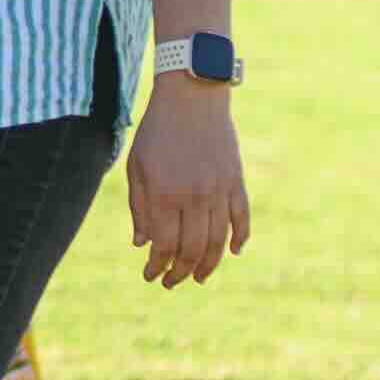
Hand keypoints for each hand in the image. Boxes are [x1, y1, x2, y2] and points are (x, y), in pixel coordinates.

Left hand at [124, 74, 250, 290]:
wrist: (192, 96)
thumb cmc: (157, 131)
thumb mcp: (136, 166)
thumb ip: (140, 207)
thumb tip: (142, 245)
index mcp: (164, 194)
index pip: (164, 246)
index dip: (157, 267)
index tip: (151, 276)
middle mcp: (194, 197)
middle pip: (192, 250)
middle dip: (180, 272)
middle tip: (171, 283)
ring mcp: (219, 190)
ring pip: (219, 241)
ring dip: (209, 264)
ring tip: (198, 277)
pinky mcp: (236, 181)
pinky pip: (242, 218)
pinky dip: (241, 238)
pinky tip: (235, 253)